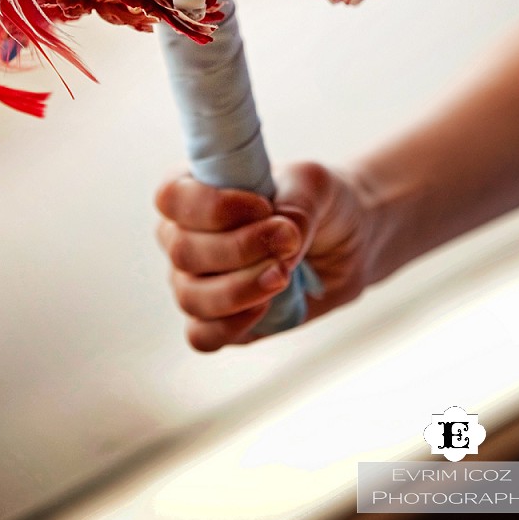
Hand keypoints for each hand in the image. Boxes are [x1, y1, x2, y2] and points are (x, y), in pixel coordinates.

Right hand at [155, 162, 375, 350]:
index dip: (212, 206)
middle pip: (182, 251)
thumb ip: (295, 203)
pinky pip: (202, 335)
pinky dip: (231, 325)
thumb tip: (280, 240)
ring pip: (190, 296)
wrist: (346, 242)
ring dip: (239, 289)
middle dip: (238, 249)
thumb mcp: (314, 184)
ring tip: (283, 275)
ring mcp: (195, 280)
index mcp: (195, 187)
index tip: (263, 207)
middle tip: (287, 242)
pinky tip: (265, 307)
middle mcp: (184, 234)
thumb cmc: (318, 201)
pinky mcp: (216, 320)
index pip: (172, 196)